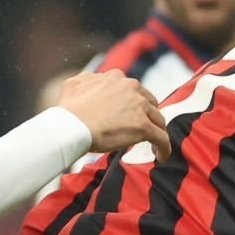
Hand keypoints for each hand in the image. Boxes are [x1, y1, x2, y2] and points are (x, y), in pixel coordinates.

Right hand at [56, 70, 170, 157]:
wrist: (72, 126)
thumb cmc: (70, 109)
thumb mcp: (75, 83)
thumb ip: (88, 79)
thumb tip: (92, 80)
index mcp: (117, 78)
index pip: (133, 90)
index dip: (133, 103)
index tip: (130, 115)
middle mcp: (131, 87)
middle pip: (149, 102)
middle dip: (148, 115)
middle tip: (144, 128)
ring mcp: (139, 107)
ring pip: (158, 119)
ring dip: (158, 131)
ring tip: (155, 145)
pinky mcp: (143, 127)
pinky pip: (161, 137)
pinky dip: (164, 148)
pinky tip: (161, 156)